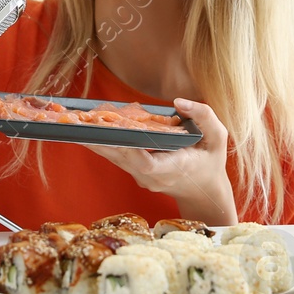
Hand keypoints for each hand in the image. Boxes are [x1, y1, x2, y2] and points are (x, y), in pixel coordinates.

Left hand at [84, 99, 237, 224]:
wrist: (203, 191)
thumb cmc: (210, 161)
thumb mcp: (217, 137)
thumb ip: (203, 116)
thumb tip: (179, 102)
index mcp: (172, 168)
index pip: (146, 162)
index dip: (129, 149)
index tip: (114, 133)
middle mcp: (151, 176)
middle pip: (120, 158)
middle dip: (99, 140)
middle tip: (79, 122)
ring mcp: (141, 177)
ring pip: (113, 157)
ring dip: (94, 140)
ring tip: (75, 121)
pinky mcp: (135, 172)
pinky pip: (116, 156)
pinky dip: (102, 142)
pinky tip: (87, 127)